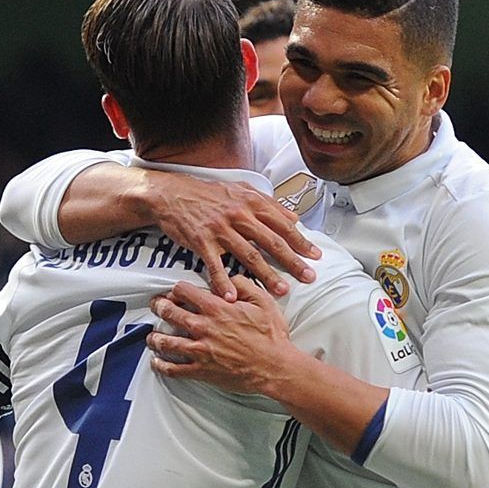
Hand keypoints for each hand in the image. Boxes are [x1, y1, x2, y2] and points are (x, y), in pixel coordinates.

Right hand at [146, 175, 315, 295]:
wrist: (172, 194)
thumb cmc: (208, 194)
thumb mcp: (241, 190)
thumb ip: (268, 203)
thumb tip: (294, 216)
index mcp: (251, 202)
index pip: (283, 223)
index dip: (301, 241)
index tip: (316, 255)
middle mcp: (239, 214)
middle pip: (272, 241)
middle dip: (293, 261)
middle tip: (309, 277)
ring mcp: (221, 228)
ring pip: (249, 254)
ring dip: (267, 275)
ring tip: (282, 290)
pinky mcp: (202, 241)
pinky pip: (215, 265)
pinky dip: (224, 282)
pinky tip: (232, 297)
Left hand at [149, 276, 306, 395]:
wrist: (274, 367)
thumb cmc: (271, 336)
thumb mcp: (263, 301)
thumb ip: (244, 285)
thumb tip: (230, 278)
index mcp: (216, 308)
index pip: (183, 291)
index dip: (176, 290)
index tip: (175, 293)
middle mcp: (203, 327)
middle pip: (169, 312)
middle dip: (159, 307)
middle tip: (156, 307)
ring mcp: (200, 350)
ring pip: (166, 342)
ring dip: (155, 337)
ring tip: (152, 336)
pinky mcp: (201, 370)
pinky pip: (174, 368)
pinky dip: (161, 365)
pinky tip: (157, 362)